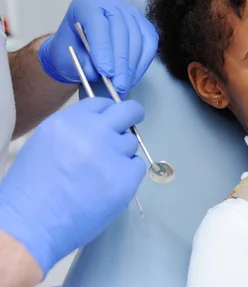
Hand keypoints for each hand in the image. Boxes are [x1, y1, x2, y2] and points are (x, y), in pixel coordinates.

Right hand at [0, 98, 145, 274]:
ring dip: (122, 153)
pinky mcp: (126, 178)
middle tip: (131, 123)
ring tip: (100, 173)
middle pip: (128, 111)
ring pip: (131, 143)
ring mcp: (112, 154)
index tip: (110, 121)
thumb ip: (74, 128)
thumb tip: (99, 124)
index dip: (107, 112)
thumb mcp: (46, 142)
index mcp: (70, 122)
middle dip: (132, 115)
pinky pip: (137, 166)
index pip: (101, 103)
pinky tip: (108, 185)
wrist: (31, 224)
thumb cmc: (32, 189)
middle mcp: (94, 133)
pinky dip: (128, 174)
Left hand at [38, 0, 157, 94]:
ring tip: (124, 86)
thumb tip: (100, 74)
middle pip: (122, 30)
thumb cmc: (72, 50)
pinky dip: (142, 64)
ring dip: (132, 66)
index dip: (103, 48)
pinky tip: (133, 77)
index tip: (105, 72)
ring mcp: (130, 12)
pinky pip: (149, 44)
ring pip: (138, 38)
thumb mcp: (67, 57)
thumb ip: (83, 62)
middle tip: (118, 85)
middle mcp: (111, 3)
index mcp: (86, 4)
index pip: (98, 23)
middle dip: (121, 62)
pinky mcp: (144, 25)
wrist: (80, 48)